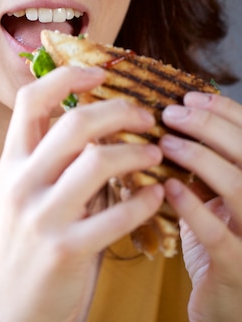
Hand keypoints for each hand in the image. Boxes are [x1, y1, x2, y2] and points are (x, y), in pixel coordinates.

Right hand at [0, 66, 163, 321]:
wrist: (11, 310)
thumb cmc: (28, 243)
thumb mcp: (26, 192)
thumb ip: (52, 157)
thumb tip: (98, 118)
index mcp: (11, 162)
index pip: (30, 100)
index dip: (67, 78)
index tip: (99, 74)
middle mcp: (21, 183)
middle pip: (75, 125)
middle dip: (118, 111)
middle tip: (144, 115)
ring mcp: (41, 217)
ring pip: (97, 162)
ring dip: (136, 153)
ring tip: (154, 153)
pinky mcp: (65, 251)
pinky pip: (115, 215)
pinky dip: (144, 200)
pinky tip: (154, 195)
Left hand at [161, 92, 241, 321]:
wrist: (229, 303)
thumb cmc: (223, 238)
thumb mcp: (222, 196)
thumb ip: (210, 162)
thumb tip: (176, 117)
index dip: (225, 111)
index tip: (190, 98)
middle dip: (209, 127)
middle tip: (172, 114)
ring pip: (239, 186)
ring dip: (199, 158)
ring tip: (165, 143)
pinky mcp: (238, 269)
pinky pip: (218, 234)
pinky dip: (192, 206)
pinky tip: (168, 187)